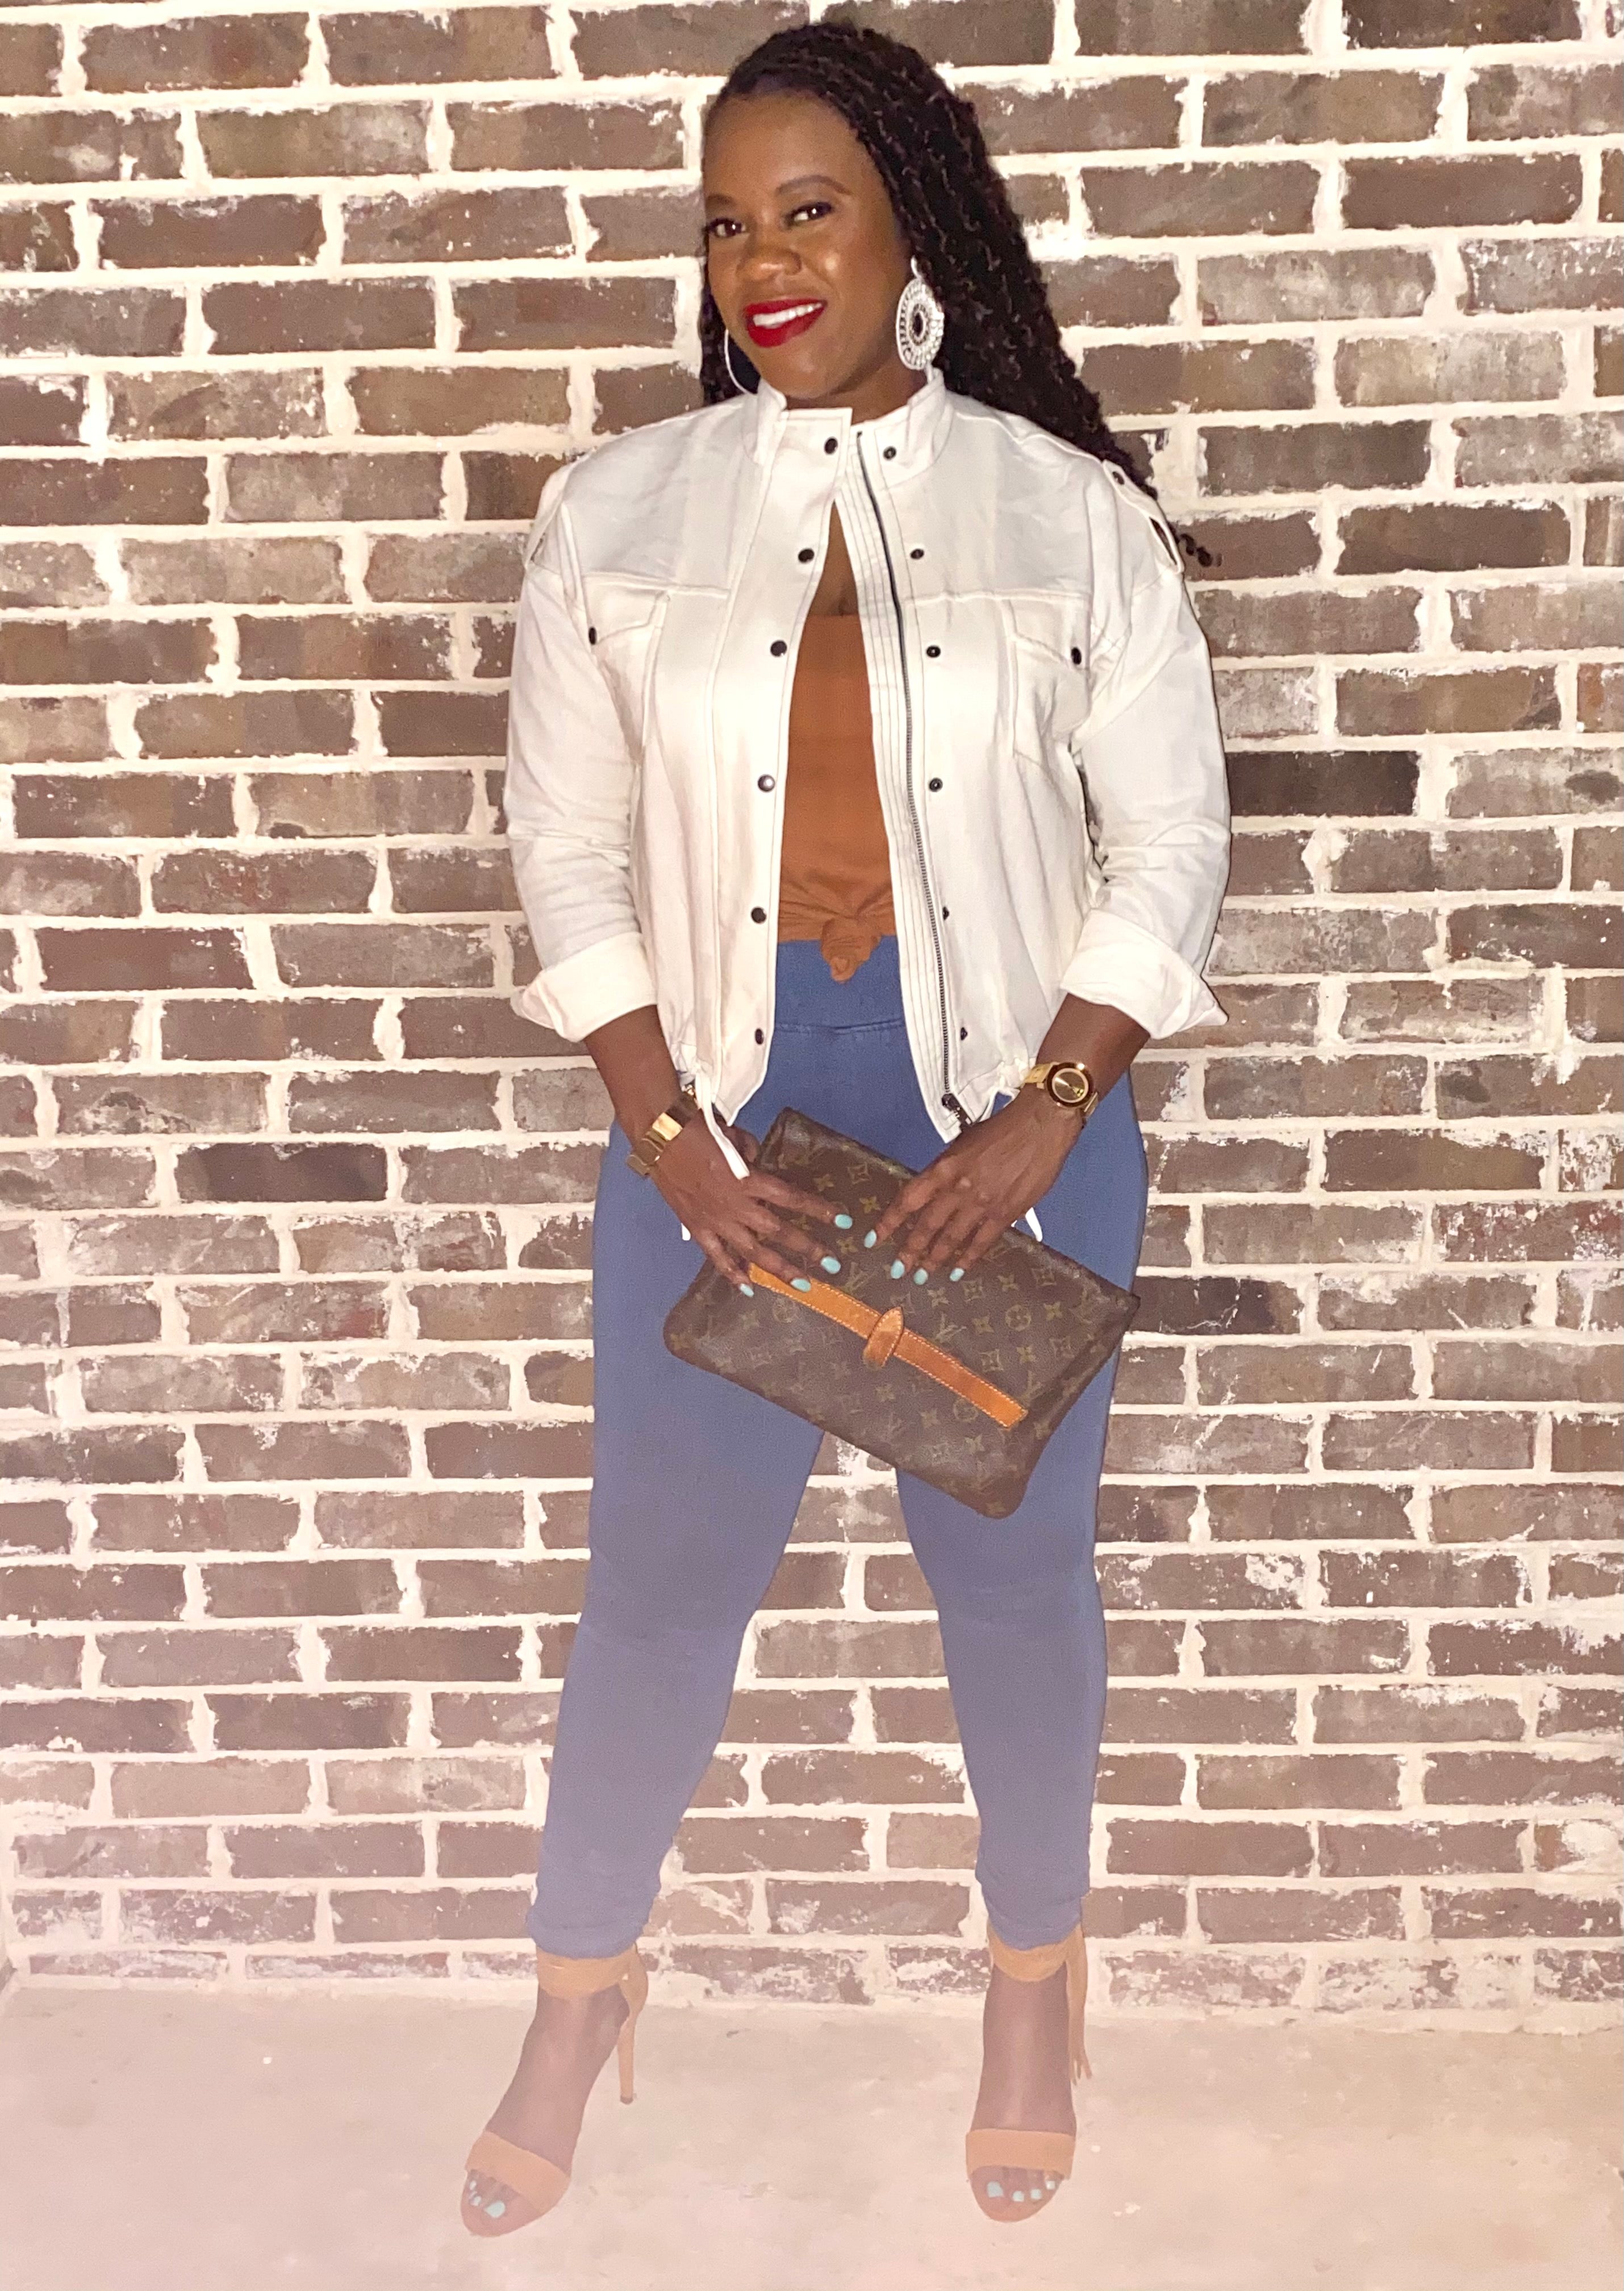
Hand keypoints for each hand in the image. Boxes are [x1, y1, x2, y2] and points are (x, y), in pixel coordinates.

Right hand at [649, 1117, 844, 1290]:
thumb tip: (756, 1162)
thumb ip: (751, 1153)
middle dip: (808, 1248)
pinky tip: (748, 1287)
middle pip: (779, 1231)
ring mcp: (716, 1220)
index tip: (843, 1221)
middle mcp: (736, 1205)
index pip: (792, 1198)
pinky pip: (717, 1257)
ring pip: (753, 1252)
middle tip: (831, 1264)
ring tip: (801, 1283)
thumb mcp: (734, 1136)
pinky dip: (732, 1274)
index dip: (820, 1210)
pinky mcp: (697, 1228)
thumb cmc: (698, 1129)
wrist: (659, 1135)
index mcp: (749, 1179)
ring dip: (779, 1269)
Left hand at [870, 1094, 1081, 1275]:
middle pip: (926, 1225)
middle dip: (910, 1251)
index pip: (908, 1200)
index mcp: (944, 1168)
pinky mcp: (1005, 1213)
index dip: (889, 1222)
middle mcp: (958, 1188)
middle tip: (898, 1270)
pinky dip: (968, 1258)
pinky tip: (958, 1270)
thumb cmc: (1001, 1130)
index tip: (874, 1239)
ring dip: (935, 1259)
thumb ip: (946, 1170)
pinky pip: (982, 1241)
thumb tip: (935, 1192)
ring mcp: (982, 1203)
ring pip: (951, 1238)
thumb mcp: (963, 1144)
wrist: (1038, 1126)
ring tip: (923, 1275)